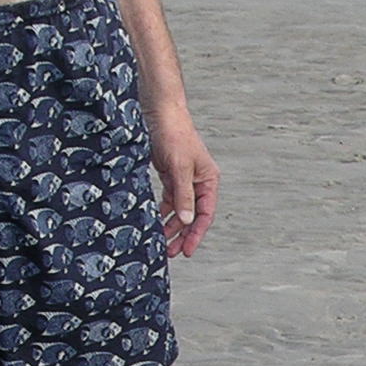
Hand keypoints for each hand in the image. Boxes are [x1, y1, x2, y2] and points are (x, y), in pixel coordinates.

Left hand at [147, 109, 218, 256]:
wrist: (161, 113)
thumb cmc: (175, 134)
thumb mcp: (179, 168)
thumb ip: (183, 196)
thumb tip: (187, 220)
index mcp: (208, 181)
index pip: (205, 214)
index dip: (196, 234)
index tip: (186, 250)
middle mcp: (199, 183)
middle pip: (193, 216)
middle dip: (183, 235)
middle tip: (172, 252)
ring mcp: (184, 180)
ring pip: (180, 210)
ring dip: (171, 225)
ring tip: (162, 241)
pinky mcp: (171, 176)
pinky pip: (169, 200)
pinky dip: (163, 211)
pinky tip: (156, 221)